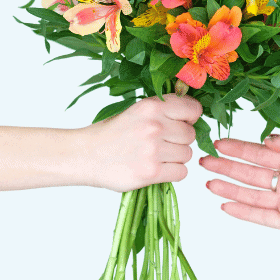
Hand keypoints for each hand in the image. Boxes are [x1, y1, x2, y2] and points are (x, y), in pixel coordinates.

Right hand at [82, 95, 201, 191]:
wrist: (86, 155)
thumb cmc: (111, 133)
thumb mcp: (136, 111)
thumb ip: (163, 110)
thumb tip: (193, 114)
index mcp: (152, 106)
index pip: (193, 109)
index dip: (190, 118)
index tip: (183, 123)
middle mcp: (155, 125)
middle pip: (191, 135)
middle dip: (180, 140)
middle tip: (162, 144)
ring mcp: (154, 150)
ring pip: (187, 154)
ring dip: (176, 158)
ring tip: (156, 156)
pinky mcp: (152, 172)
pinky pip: (182, 172)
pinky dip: (173, 173)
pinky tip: (157, 168)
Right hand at [201, 133, 279, 238]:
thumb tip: (266, 139)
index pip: (258, 153)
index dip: (238, 148)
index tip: (218, 143)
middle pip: (249, 173)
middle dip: (226, 167)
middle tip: (204, 161)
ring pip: (251, 194)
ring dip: (230, 188)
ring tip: (208, 183)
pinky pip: (262, 216)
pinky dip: (244, 212)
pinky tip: (226, 205)